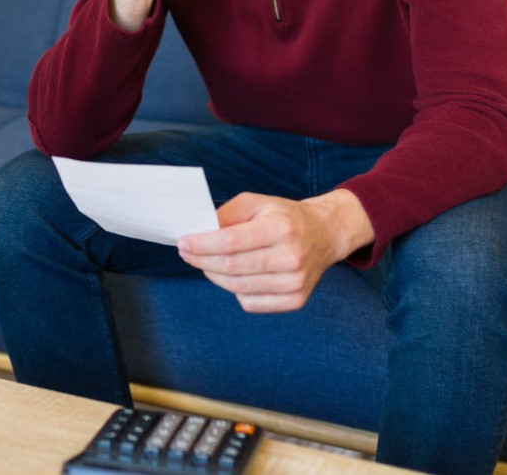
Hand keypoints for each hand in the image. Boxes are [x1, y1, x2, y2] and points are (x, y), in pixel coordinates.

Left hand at [176, 190, 373, 312]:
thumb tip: (198, 231)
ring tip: (205, 263)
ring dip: (213, 275)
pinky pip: (251, 303)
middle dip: (201, 260)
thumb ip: (226, 214)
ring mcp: (295, 283)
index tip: (183, 242)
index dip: (202, 244)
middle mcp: (291, 258)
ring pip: (238, 287)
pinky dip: (234, 290)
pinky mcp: (296, 300)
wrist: (324, 234)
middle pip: (232, 267)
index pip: (231, 242)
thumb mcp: (256, 203)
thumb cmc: (283, 217)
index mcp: (281, 229)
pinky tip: (233, 275)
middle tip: (186, 253)